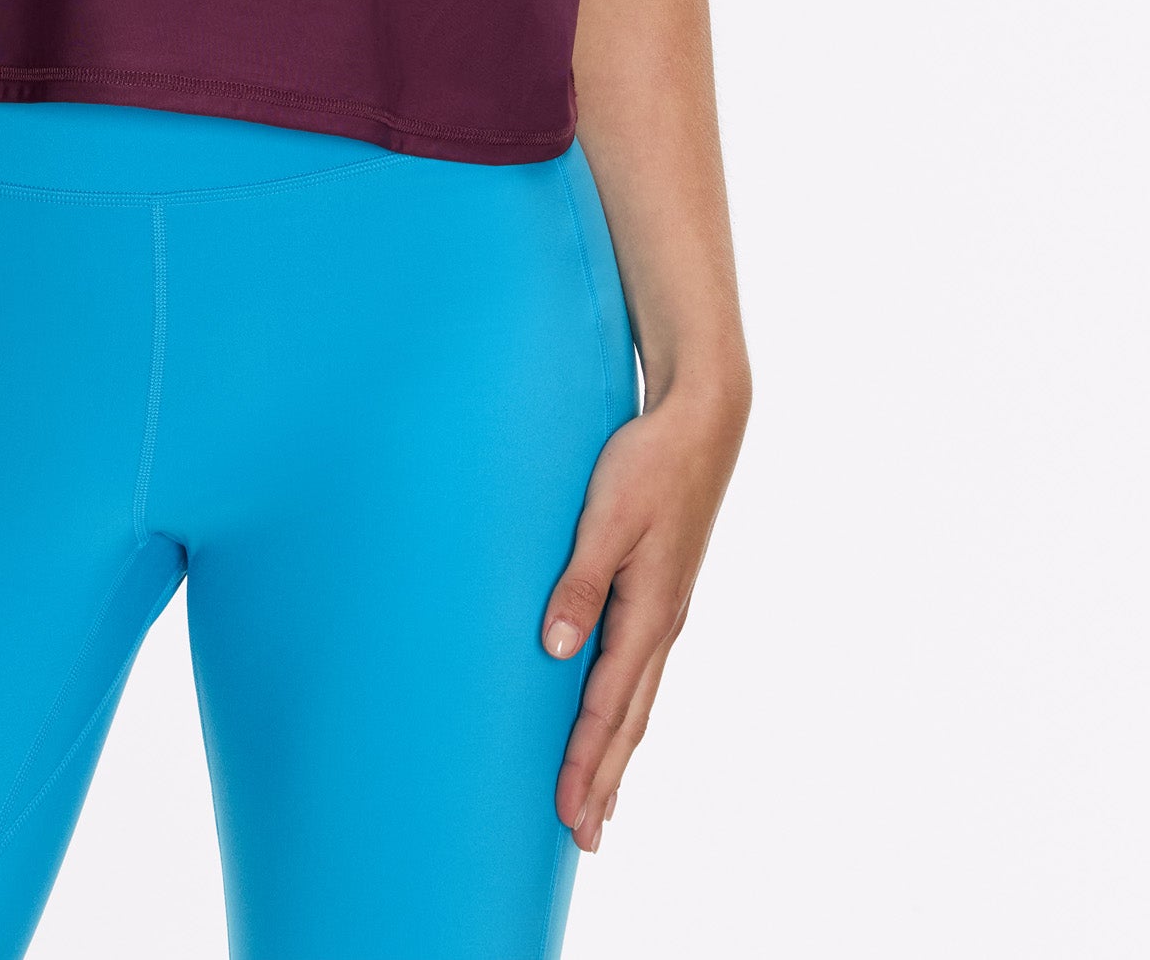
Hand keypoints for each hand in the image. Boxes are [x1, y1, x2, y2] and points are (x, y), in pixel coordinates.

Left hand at [541, 372, 749, 850]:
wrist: (701, 419)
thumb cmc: (649, 462)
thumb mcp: (607, 517)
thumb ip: (580, 582)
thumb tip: (555, 651)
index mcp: (648, 611)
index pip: (609, 705)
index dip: (585, 761)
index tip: (566, 815)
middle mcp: (661, 621)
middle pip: (629, 718)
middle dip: (604, 779)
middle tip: (585, 838)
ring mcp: (665, 608)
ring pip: (638, 698)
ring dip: (616, 752)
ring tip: (601, 801)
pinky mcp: (661, 589)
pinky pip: (641, 668)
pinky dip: (627, 709)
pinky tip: (618, 716)